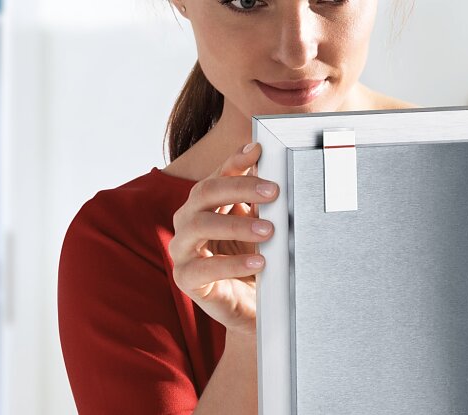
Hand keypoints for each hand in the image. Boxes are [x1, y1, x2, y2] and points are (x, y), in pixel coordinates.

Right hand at [169, 142, 278, 335]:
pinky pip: (203, 268)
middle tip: (274, 192)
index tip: (260, 150)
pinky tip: (258, 263)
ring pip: (199, 225)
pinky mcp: (185, 278)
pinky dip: (231, 263)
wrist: (253, 307)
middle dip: (240, 188)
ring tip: (269, 230)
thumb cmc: (256, 262)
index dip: (235, 161)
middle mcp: (188, 220)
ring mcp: (183, 249)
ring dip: (236, 224)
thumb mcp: (263, 228)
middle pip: (205, 192)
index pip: (217, 174)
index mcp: (205, 204)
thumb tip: (284, 174)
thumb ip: (265, 204)